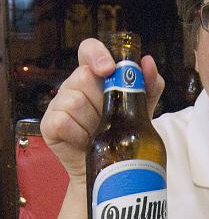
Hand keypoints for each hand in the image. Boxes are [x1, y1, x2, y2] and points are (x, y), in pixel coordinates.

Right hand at [40, 38, 164, 180]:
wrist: (111, 168)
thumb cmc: (124, 135)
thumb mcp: (142, 110)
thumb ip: (148, 87)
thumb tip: (147, 62)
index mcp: (94, 76)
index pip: (88, 50)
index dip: (97, 54)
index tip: (110, 69)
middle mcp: (74, 86)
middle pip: (84, 77)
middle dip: (102, 100)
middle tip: (109, 118)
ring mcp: (59, 105)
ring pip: (75, 101)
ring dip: (93, 121)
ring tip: (98, 133)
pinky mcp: (50, 125)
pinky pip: (63, 121)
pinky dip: (79, 133)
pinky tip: (85, 141)